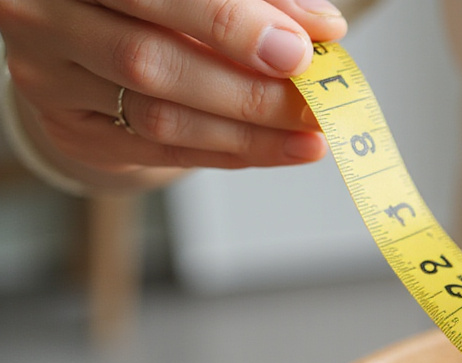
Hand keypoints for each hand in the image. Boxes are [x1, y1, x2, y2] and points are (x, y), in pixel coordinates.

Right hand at [0, 0, 347, 174]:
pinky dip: (229, 150)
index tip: (298, 48)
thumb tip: (320, 27)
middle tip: (310, 100)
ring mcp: (48, 78)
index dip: (228, 22)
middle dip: (244, 87)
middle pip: (149, 60)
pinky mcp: (73, 130)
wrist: (95, 24)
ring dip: (246, 130)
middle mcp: (43, 16)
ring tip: (309, 133)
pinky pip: (160, 150)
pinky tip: (278, 147)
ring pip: (157, 114)